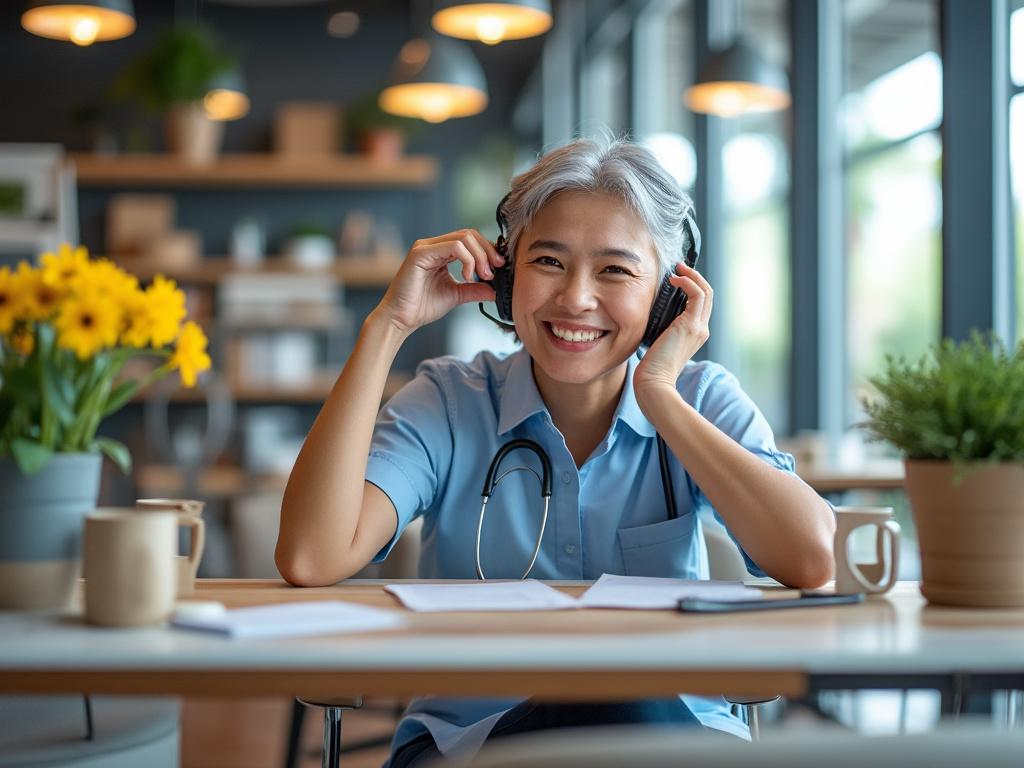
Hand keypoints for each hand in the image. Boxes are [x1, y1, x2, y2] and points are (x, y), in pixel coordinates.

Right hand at [376, 229, 503, 334]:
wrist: (401, 319)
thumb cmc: (422, 307)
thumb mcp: (456, 295)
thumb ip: (474, 289)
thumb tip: (495, 290)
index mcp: (440, 251)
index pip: (470, 239)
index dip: (488, 250)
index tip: (499, 267)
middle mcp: (433, 245)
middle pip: (469, 234)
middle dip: (487, 251)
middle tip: (494, 271)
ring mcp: (426, 247)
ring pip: (464, 238)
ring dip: (480, 256)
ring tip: (483, 276)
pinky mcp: (421, 253)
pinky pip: (453, 246)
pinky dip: (467, 260)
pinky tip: (468, 276)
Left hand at [634, 262, 712, 399]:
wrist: (654, 382)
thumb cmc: (651, 368)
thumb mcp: (658, 342)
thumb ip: (661, 329)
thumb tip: (651, 315)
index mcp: (695, 334)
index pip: (701, 305)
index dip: (693, 287)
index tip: (677, 277)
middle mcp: (701, 330)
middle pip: (707, 295)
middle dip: (694, 277)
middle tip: (679, 267)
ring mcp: (698, 327)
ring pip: (705, 292)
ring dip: (692, 276)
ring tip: (677, 268)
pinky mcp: (690, 325)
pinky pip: (697, 294)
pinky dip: (688, 282)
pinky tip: (674, 279)